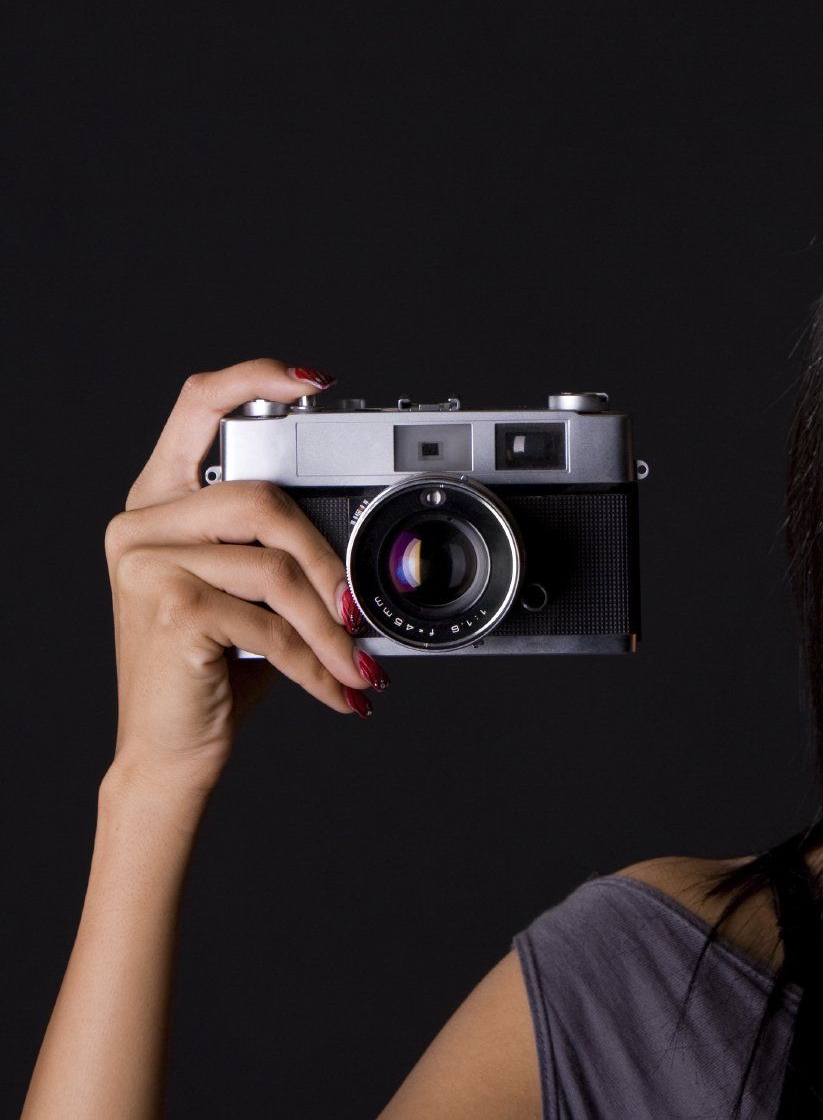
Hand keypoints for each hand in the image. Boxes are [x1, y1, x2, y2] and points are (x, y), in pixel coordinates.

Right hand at [102, 358, 387, 792]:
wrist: (170, 750)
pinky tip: (340, 689)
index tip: (317, 384)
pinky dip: (317, 663)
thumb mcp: (250, 595)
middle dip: (328, 562)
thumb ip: (281, 547)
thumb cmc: (217, 668)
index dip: (254, 379)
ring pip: (276, 569)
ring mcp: (146, 563)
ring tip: (359, 663)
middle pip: (263, 499)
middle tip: (362, 614)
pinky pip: (271, 625)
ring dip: (332, 627)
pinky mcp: (168, 608)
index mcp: (159, 501)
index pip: (197, 406)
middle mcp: (141, 523)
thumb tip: (372, 546)